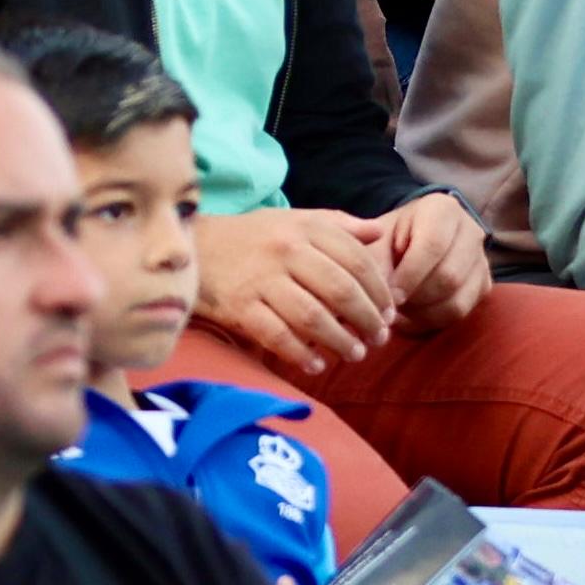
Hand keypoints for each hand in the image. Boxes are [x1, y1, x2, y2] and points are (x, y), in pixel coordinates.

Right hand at [194, 206, 396, 374]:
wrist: (194, 247)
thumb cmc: (253, 237)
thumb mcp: (295, 220)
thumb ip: (338, 225)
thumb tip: (379, 232)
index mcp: (305, 228)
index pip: (357, 261)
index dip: (379, 291)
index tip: (390, 313)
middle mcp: (286, 251)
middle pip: (341, 290)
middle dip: (367, 319)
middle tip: (379, 339)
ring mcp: (262, 280)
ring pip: (313, 317)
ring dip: (340, 341)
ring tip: (355, 355)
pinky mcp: (240, 307)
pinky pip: (277, 335)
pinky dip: (301, 354)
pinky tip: (317, 365)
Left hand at [380, 190, 488, 331]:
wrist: (412, 238)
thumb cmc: (391, 236)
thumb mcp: (377, 239)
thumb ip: (375, 261)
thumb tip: (378, 295)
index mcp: (444, 210)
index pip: (433, 246)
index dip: (409, 275)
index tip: (388, 295)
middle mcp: (471, 232)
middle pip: (449, 277)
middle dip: (415, 297)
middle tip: (390, 306)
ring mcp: (481, 260)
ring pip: (457, 301)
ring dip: (422, 313)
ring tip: (398, 311)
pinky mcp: (482, 285)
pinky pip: (459, 314)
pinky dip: (431, 321)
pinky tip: (410, 316)